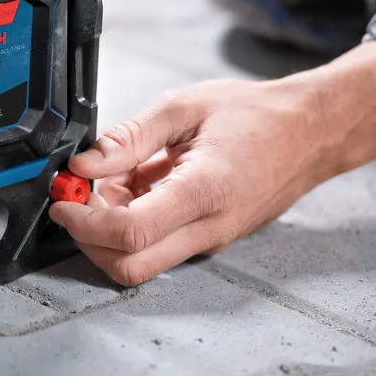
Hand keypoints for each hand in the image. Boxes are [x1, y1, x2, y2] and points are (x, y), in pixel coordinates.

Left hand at [49, 42, 375, 285]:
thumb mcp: (184, 108)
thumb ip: (128, 138)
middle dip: (89, 238)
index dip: (84, 222)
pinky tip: (138, 182)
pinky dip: (134, 222)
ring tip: (116, 177)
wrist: (312, 132)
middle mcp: (209, 228)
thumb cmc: (256, 114)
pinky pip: (161, 244)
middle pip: (129, 267)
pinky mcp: (211, 238)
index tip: (63, 200)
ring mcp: (212, 239)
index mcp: (204, 191)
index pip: (130, 234)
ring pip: (142, 260)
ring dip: (110, 228)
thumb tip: (82, 166)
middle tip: (77, 199)